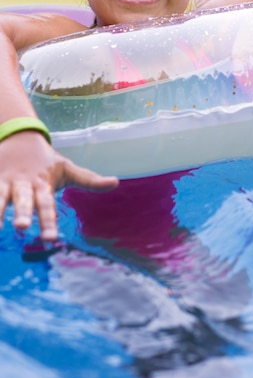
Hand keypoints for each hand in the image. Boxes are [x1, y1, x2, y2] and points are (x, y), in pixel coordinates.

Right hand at [0, 131, 118, 240]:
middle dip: (23, 213)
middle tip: (22, 227)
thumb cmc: (47, 162)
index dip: (49, 222)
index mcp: (43, 184)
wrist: (19, 138)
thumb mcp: (67, 169)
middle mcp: (23, 184)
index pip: (47, 205)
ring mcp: (4, 182)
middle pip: (24, 200)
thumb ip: (89, 180)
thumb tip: (116, 182)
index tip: (51, 239)